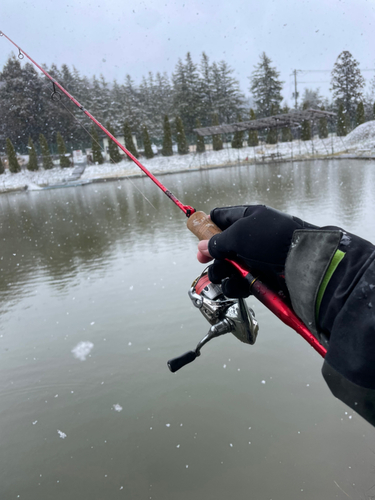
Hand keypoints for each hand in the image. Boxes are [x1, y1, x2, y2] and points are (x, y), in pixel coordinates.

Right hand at [197, 205, 316, 296]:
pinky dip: (233, 285)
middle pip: (223, 246)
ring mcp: (257, 258)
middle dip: (212, 255)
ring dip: (220, 272)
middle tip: (203, 261)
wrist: (303, 262)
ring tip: (218, 276)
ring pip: (229, 266)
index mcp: (248, 218)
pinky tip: (231, 286)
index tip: (199, 239)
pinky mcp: (261, 277)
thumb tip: (203, 246)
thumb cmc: (272, 239)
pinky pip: (241, 281)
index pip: (222, 218)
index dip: (208, 227)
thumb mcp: (240, 235)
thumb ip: (218, 241)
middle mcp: (252, 238)